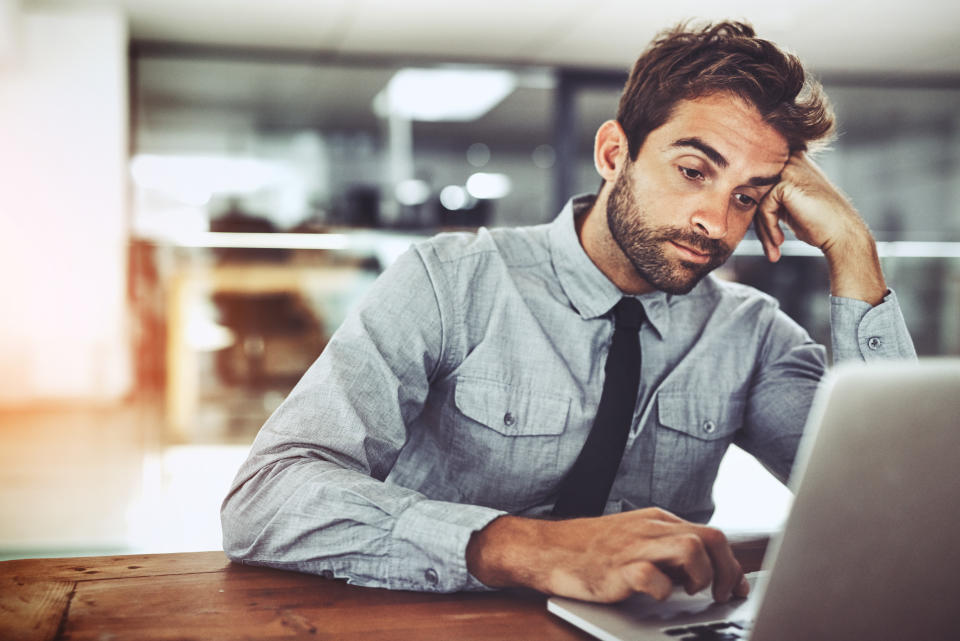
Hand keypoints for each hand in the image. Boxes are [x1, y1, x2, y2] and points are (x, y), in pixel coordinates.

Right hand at [466, 508, 748, 603]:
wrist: (545, 549)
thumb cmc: (589, 550)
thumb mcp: (633, 538)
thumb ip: (664, 548)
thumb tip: (702, 571)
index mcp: (657, 521)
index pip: (711, 535)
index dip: (732, 564)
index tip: (737, 587)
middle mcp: (650, 529)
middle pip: (710, 539)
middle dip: (727, 571)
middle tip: (723, 595)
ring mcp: (633, 547)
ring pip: (690, 550)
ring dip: (700, 577)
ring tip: (690, 593)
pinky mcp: (616, 569)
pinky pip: (652, 577)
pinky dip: (662, 591)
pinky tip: (656, 596)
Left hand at [754, 152, 885, 304]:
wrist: (842, 234)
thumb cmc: (818, 224)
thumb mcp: (789, 206)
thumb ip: (770, 197)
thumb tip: (742, 197)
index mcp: (793, 162)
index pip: (760, 185)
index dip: (759, 213)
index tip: (766, 237)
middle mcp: (791, 160)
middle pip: (757, 192)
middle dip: (759, 223)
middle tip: (770, 247)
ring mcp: (789, 169)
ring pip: (758, 201)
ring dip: (764, 230)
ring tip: (774, 249)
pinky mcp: (785, 183)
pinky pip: (763, 208)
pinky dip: (769, 228)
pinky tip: (780, 241)